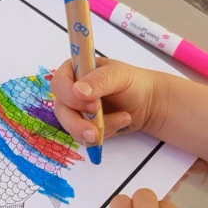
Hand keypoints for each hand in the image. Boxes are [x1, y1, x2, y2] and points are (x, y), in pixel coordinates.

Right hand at [49, 58, 170, 143]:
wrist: (148, 103)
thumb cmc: (133, 82)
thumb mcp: (119, 76)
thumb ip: (99, 81)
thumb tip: (78, 91)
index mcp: (75, 71)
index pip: (59, 84)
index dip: (70, 96)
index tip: (92, 105)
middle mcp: (71, 91)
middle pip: (61, 110)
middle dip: (78, 123)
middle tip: (95, 131)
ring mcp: (77, 110)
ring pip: (72, 127)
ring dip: (99, 128)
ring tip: (124, 118)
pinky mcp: (85, 126)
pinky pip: (86, 137)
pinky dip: (104, 134)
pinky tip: (122, 122)